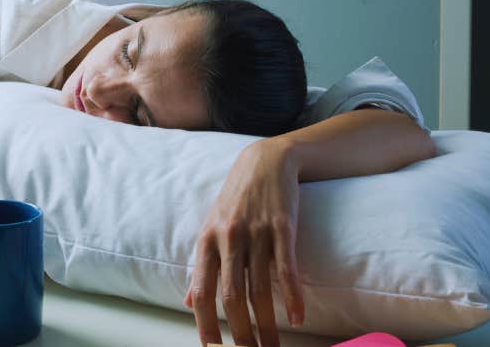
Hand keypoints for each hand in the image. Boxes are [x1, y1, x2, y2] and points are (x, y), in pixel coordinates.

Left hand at [185, 138, 304, 346]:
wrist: (266, 161)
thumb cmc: (236, 200)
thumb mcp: (212, 229)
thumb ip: (203, 267)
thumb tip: (191, 303)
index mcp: (207, 241)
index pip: (203, 291)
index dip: (206, 323)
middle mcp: (228, 238)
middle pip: (232, 296)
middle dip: (241, 333)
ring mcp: (256, 232)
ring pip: (261, 289)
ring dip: (268, 324)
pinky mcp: (283, 227)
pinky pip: (286, 268)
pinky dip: (293, 296)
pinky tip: (298, 318)